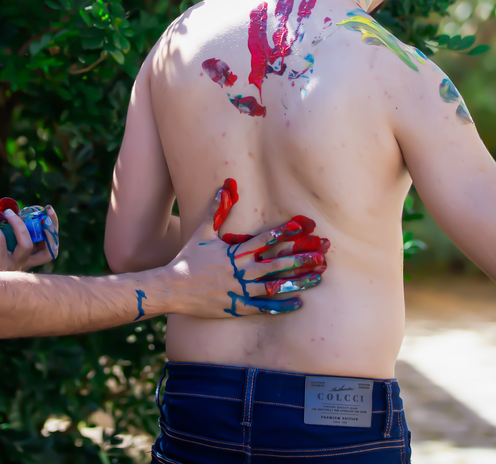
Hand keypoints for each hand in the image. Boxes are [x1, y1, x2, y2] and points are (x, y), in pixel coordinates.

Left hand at [0, 205, 58, 271]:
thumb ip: (7, 224)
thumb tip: (11, 209)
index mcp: (26, 256)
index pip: (48, 247)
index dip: (52, 230)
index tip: (48, 211)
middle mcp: (22, 262)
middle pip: (48, 252)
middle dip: (50, 231)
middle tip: (45, 214)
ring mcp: (11, 264)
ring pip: (27, 245)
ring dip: (20, 225)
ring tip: (9, 213)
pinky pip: (1, 242)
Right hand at [164, 181, 327, 317]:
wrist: (172, 288)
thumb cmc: (188, 259)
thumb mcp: (202, 233)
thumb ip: (217, 211)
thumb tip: (224, 188)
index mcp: (234, 251)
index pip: (264, 239)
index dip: (285, 232)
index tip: (304, 226)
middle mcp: (240, 270)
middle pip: (276, 263)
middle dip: (301, 258)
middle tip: (323, 255)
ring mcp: (239, 289)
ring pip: (274, 286)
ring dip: (298, 281)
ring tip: (318, 278)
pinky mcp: (237, 306)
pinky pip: (264, 308)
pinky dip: (282, 306)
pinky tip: (299, 303)